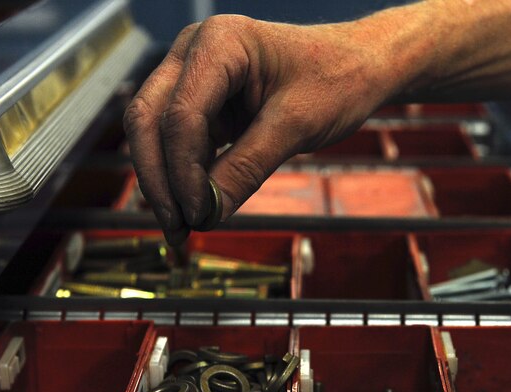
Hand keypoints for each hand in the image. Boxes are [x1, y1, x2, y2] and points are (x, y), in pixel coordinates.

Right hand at [124, 13, 415, 244]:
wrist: (361, 66)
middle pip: (149, 120)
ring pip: (155, 133)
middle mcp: (195, 53)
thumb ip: (248, 168)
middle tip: (176, 228)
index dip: (183, 171)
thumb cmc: (338, 78)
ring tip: (182, 228)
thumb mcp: (296, 125)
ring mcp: (195, 77)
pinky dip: (183, 176)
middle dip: (159, 179)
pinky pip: (180, 142)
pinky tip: (194, 208)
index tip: (200, 214)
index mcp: (219, 43)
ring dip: (165, 182)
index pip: (181, 114)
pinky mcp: (205, 103)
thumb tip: (207, 215)